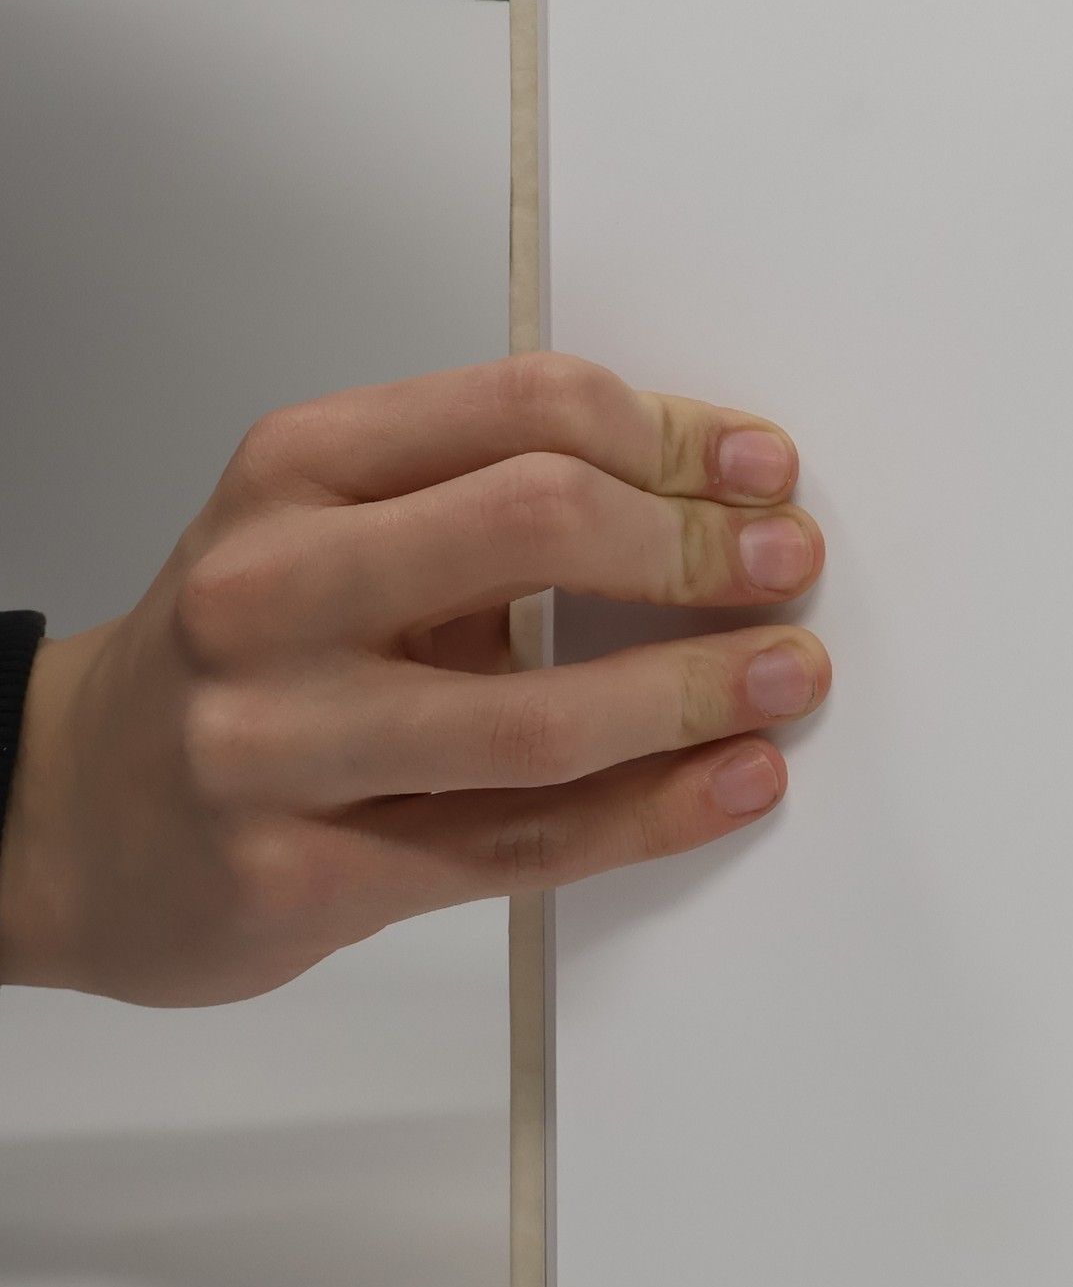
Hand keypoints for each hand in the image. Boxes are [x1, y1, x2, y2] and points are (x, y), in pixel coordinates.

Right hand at [0, 355, 829, 1005]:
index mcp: (296, 468)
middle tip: (787, 566)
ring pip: (538, 716)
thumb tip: (708, 497)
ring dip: (696, 690)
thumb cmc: (243, 653)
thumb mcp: (329, 528)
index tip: (762, 472)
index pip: (526, 408)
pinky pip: (519, 846)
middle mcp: (274, 589)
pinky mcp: (298, 877)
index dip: (673, 436)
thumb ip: (489, 498)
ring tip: (787, 676)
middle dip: (695, 546)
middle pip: (537, 526)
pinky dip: (653, 813)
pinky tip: (733, 781)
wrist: (68, 814)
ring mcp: (274, 742)